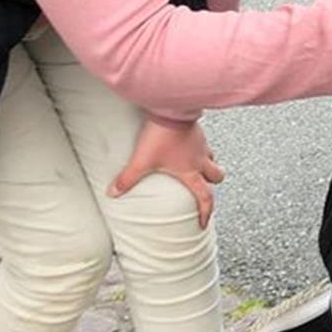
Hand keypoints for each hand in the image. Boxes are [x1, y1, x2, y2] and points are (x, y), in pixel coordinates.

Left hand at [108, 119, 224, 228]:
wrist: (171, 110)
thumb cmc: (161, 136)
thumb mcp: (142, 160)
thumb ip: (127, 178)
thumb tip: (113, 192)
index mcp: (190, 171)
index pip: (205, 197)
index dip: (206, 212)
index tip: (203, 222)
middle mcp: (200, 159)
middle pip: (217, 176)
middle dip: (212, 183)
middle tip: (204, 186)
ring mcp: (201, 144)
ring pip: (213, 158)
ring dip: (208, 164)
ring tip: (196, 165)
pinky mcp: (198, 130)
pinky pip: (204, 143)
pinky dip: (199, 148)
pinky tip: (186, 145)